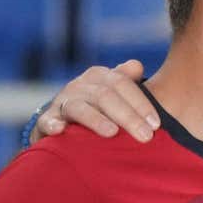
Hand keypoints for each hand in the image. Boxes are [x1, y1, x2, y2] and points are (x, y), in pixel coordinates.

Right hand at [32, 60, 157, 144]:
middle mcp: (80, 85)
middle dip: (128, 117)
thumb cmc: (99, 107)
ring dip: (96, 120)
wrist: (62, 120)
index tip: (156, 124)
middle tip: (145, 137)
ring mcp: (62, 102)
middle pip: (105, 96)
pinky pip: (47, 121)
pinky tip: (60, 131)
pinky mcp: (47, 120)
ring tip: (112, 133)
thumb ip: (127, 80)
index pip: (122, 84)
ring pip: (79, 108)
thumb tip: (137, 65)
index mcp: (100, 76)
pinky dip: (52, 125)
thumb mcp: (114, 92)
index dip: (141, 104)